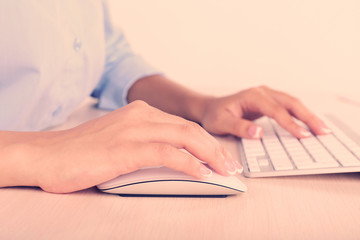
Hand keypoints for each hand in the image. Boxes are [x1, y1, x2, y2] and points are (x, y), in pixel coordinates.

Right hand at [31, 101, 240, 192]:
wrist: (46, 155)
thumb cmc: (81, 151)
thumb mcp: (119, 139)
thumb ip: (143, 142)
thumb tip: (171, 158)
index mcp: (140, 112)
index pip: (183, 124)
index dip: (206, 141)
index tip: (220, 156)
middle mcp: (140, 116)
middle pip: (190, 129)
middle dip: (215, 148)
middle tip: (230, 166)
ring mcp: (133, 130)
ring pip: (184, 137)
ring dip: (209, 155)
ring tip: (224, 171)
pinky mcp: (125, 149)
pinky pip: (167, 153)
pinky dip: (188, 163)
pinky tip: (201, 174)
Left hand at [200, 86, 330, 138]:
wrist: (211, 108)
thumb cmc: (215, 115)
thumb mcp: (221, 123)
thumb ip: (239, 127)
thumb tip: (259, 133)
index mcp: (252, 96)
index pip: (275, 110)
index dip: (290, 123)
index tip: (302, 135)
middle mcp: (262, 92)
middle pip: (291, 102)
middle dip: (308, 117)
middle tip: (323, 131)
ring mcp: (267, 95)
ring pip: (293, 103)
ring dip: (308, 115)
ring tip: (323, 129)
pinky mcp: (270, 102)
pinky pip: (289, 107)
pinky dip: (301, 115)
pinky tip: (310, 124)